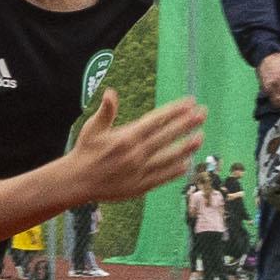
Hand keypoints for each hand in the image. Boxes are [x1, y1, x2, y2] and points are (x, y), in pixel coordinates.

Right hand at [76, 92, 207, 207]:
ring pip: (168, 157)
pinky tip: (187, 163)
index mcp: (126, 137)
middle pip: (166, 136)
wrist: (77, 182)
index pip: (156, 120)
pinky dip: (175, 170)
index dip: (174, 111)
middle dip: (186, 123)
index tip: (189, 102)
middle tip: (202, 114)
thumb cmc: (85, 151)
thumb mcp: (92, 128)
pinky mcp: (139, 186)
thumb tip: (111, 92)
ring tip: (200, 137)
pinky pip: (162, 177)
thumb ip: (106, 111)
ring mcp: (139, 171)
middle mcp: (135, 154)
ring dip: (186, 147)